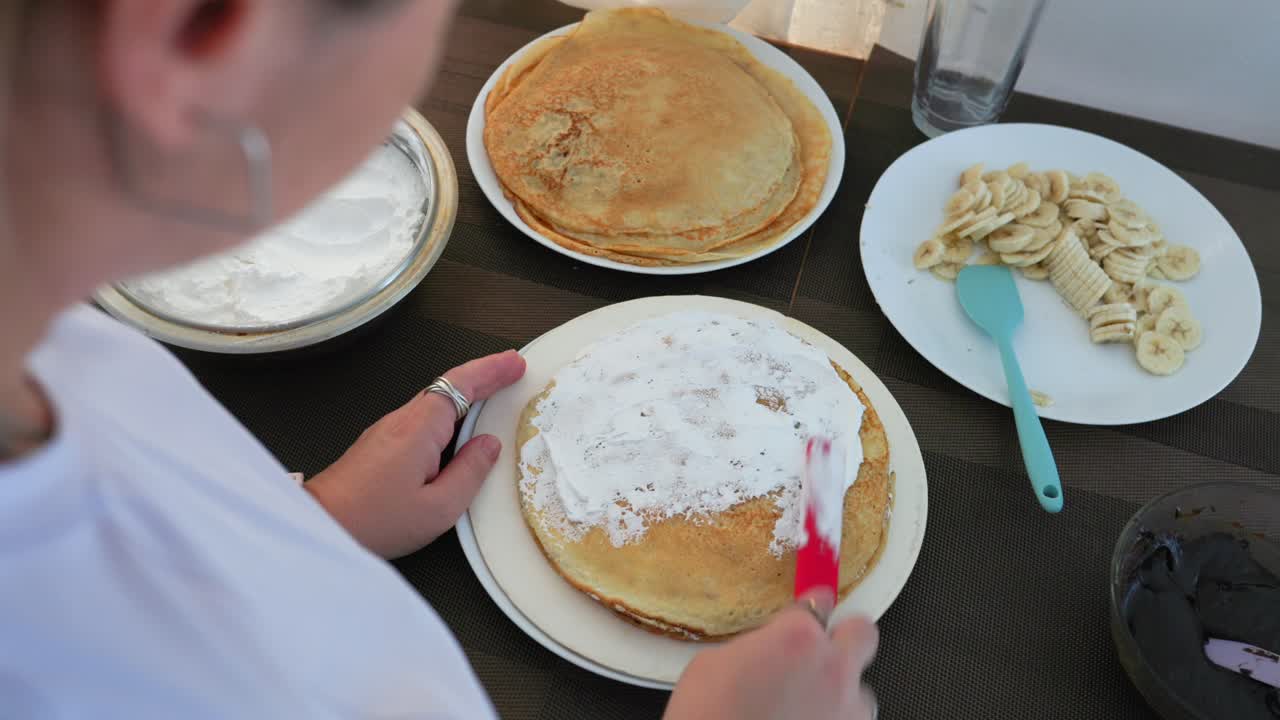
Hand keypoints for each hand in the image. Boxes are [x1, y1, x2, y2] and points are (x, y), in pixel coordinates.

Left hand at [305, 351, 525, 557]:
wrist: (322, 526)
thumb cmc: (372, 520)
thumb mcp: (439, 508)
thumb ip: (470, 473)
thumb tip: (489, 447)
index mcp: (419, 429)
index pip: (461, 384)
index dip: (491, 370)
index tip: (514, 364)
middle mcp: (401, 421)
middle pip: (448, 386)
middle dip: (483, 375)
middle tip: (511, 370)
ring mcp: (387, 430)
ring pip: (434, 401)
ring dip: (466, 393)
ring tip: (492, 393)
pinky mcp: (379, 444)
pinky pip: (422, 418)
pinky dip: (447, 412)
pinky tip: (456, 426)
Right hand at [664, 591, 878, 719]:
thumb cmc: (709, 718)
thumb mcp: (715, 663)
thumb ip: (756, 647)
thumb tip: (764, 650)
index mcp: (797, 638)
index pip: (817, 604)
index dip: (812, 606)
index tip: (812, 607)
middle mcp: (832, 669)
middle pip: (862, 633)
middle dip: (846, 637)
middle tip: (825, 647)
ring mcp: (847, 710)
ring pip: (862, 689)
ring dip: (840, 693)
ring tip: (808, 708)